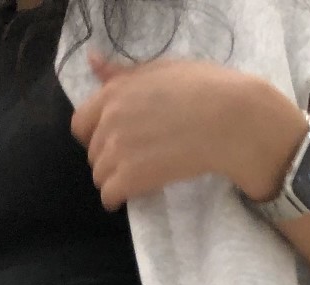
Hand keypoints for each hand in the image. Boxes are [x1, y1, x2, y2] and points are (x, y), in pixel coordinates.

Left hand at [71, 48, 264, 207]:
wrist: (228, 119)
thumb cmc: (203, 89)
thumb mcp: (159, 70)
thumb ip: (122, 73)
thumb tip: (92, 60)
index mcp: (114, 92)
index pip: (81, 123)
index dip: (96, 134)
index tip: (116, 139)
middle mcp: (109, 120)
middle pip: (93, 153)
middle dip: (110, 158)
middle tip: (138, 159)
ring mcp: (118, 150)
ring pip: (100, 176)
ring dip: (116, 179)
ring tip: (142, 176)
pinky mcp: (131, 178)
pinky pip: (109, 196)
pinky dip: (120, 198)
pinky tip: (138, 193)